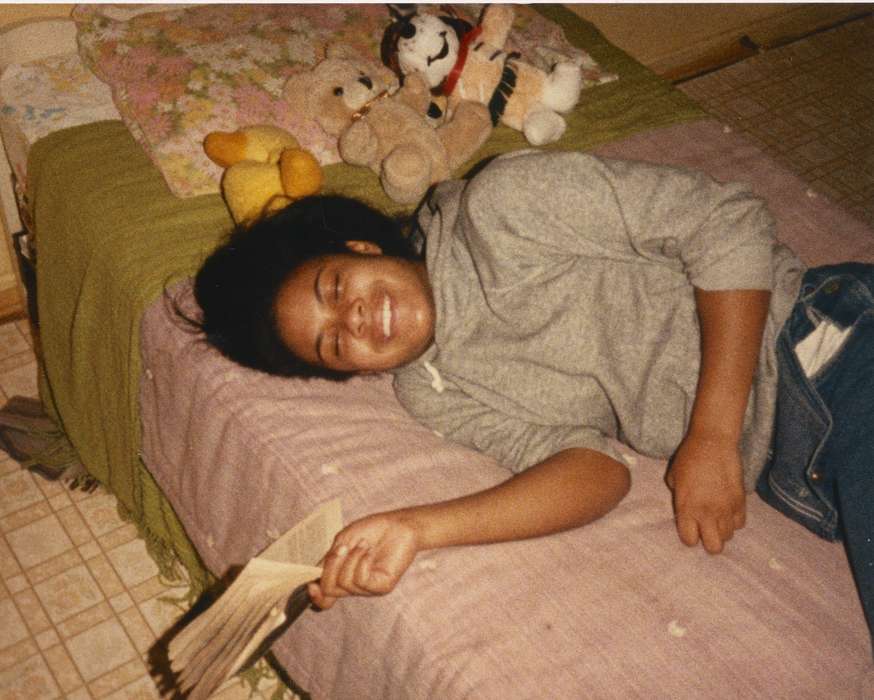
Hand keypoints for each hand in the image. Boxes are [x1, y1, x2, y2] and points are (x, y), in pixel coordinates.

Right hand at [308, 511, 420, 609]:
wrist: (398, 524)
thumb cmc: (372, 531)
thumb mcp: (343, 542)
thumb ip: (329, 559)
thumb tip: (314, 576)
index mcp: (342, 577)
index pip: (325, 598)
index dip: (315, 596)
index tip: (311, 584)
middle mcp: (354, 586)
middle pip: (329, 590)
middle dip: (331, 567)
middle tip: (342, 547)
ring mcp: (368, 588)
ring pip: (344, 583)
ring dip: (350, 559)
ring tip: (363, 544)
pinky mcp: (382, 586)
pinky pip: (361, 580)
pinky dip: (361, 562)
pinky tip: (369, 551)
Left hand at [665, 433, 745, 553]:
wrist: (713, 443)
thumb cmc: (689, 457)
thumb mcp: (673, 478)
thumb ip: (678, 498)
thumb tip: (684, 508)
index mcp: (687, 508)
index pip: (690, 540)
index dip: (689, 536)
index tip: (689, 528)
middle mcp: (707, 513)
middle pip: (714, 547)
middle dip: (708, 541)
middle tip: (705, 529)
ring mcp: (726, 509)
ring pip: (728, 537)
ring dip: (721, 530)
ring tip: (716, 517)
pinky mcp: (741, 502)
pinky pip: (740, 524)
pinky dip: (733, 521)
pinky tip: (727, 510)